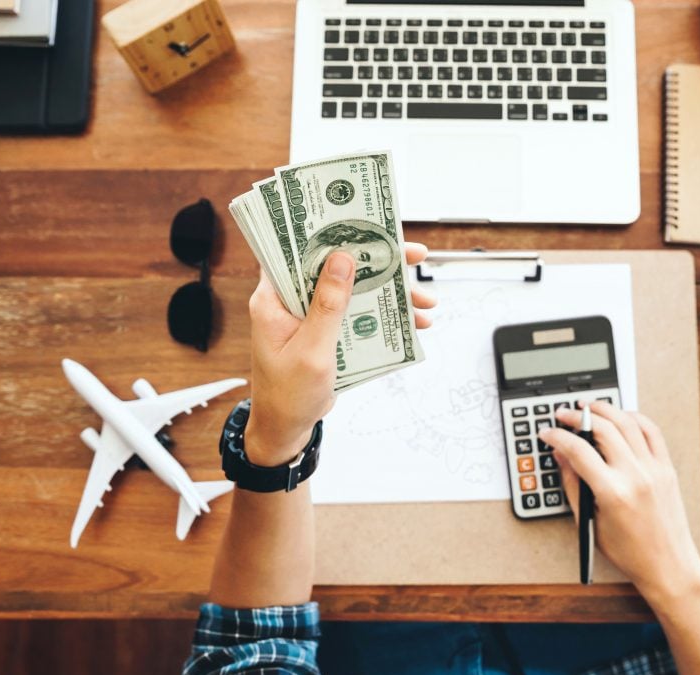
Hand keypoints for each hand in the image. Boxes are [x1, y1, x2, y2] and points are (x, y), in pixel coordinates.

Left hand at [245, 242, 435, 465]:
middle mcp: (292, 300)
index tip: (362, 220)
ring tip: (425, 300)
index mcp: (273, 297)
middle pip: (336, 266)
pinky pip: (359, 313)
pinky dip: (385, 316)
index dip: (329, 232)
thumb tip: (341, 260)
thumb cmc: (288, 395)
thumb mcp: (311, 350)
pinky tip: (413, 322)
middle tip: (415, 256)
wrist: (287, 429)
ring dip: (390, 293)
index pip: (299, 250)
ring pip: (355, 290)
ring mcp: (312, 315)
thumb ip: (328, 305)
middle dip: (378, 262)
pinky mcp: (328, 331)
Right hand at [539, 403, 699, 604]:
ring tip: (589, 406)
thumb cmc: (630, 553)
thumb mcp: (590, 523)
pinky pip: (651, 431)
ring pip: (628, 422)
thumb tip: (561, 456)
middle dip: (578, 416)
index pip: (578, 450)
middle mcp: (636, 475)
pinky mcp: (666, 468)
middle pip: (603, 428)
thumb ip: (573, 485)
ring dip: (605, 409)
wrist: (668, 564)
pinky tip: (620, 417)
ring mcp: (654, 469)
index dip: (558, 437)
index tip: (548, 433)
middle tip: (564, 415)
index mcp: (613, 492)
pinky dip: (634, 418)